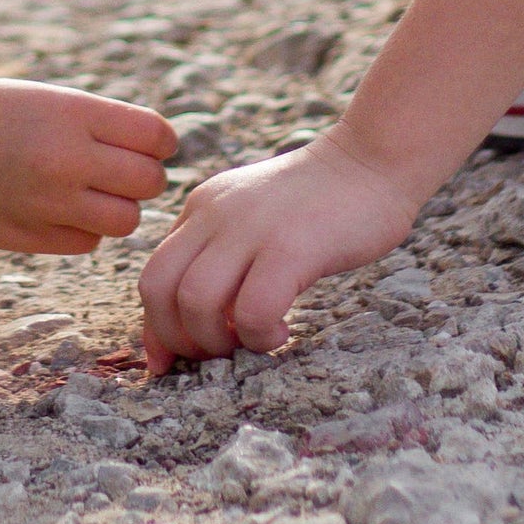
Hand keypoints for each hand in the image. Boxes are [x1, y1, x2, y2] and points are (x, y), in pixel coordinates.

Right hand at [0, 77, 176, 254]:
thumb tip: (155, 156)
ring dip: (115, 209)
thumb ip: (98, 127)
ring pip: (125, 220)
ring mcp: (49, 202)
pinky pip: (87, 242)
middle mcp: (68, 158)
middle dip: (139, 178)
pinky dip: (81, 230)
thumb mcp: (45, 100)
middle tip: (113, 171)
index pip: (157, 136)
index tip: (141, 143)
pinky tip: (53, 209)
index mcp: (74, 112)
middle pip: (149, 182)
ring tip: (86, 192)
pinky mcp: (32, 238)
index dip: (157, 143)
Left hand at [137, 131, 415, 365]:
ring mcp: (251, 229)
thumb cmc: (318, 206)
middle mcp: (215, 214)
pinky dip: (258, 337)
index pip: (153, 274)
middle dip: (176, 338)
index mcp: (201, 209)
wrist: (370, 161)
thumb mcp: (251, 220)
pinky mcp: (291, 247)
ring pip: (195, 300)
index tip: (170, 362)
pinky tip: (281, 332)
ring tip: (251, 342)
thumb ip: (221, 256)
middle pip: (158, 287)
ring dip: (215, 342)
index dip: (155, 327)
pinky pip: (252, 310)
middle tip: (217, 354)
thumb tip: (197, 323)